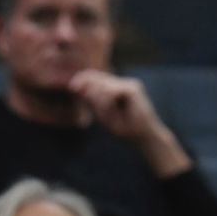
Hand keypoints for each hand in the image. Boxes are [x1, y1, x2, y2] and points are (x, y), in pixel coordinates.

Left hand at [68, 69, 190, 175]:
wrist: (144, 138)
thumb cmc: (125, 129)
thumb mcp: (104, 115)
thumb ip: (93, 101)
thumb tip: (78, 87)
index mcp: (115, 88)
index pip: (96, 77)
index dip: (83, 79)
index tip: (72, 87)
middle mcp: (122, 83)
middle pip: (98, 78)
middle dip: (90, 90)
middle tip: (92, 106)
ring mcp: (129, 84)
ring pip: (104, 85)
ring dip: (100, 101)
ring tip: (108, 114)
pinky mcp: (133, 89)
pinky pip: (112, 91)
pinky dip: (108, 102)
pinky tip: (112, 112)